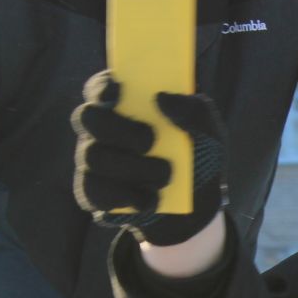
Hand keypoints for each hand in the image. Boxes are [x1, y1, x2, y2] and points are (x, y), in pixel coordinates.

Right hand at [71, 71, 227, 246]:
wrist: (198, 211)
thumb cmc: (199, 161)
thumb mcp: (210, 134)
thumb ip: (195, 110)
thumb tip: (163, 98)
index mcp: (126, 106)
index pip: (99, 87)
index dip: (103, 86)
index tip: (120, 90)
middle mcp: (102, 130)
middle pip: (87, 117)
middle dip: (118, 128)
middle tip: (149, 141)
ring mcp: (94, 162)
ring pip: (92, 156)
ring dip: (132, 167)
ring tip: (166, 177)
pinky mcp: (94, 195)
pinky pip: (94, 192)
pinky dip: (127, 197)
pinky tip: (151, 200)